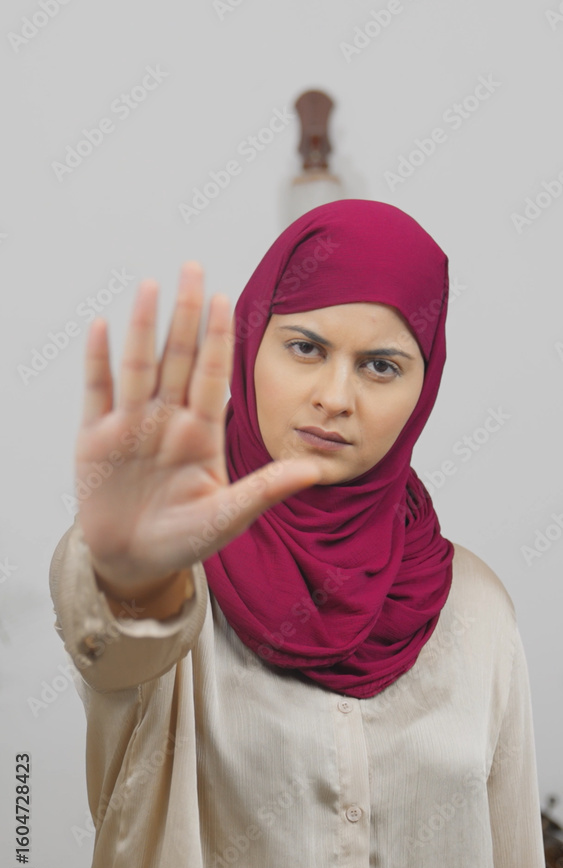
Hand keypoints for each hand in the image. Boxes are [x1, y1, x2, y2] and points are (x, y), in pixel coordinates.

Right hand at [75, 261, 320, 592]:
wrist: (135, 561)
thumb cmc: (185, 540)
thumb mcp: (228, 517)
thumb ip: (265, 490)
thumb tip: (315, 469)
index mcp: (201, 434)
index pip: (213, 375)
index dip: (220, 338)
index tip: (229, 299)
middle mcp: (168, 420)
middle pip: (178, 358)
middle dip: (186, 314)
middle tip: (193, 267)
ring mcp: (131, 425)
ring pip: (139, 366)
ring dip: (143, 326)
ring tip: (150, 286)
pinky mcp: (96, 438)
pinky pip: (98, 392)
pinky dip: (97, 361)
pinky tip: (102, 328)